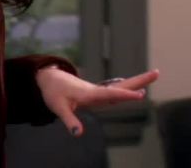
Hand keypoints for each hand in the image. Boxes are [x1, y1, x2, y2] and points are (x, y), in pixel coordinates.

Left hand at [35, 67, 159, 136]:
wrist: (49, 79)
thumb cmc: (54, 93)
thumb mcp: (58, 108)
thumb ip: (69, 120)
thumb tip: (78, 134)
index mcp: (88, 94)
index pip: (109, 94)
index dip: (123, 95)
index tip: (141, 94)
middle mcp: (96, 90)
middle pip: (121, 85)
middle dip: (139, 80)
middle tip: (157, 73)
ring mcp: (98, 90)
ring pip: (120, 86)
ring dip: (137, 82)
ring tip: (154, 75)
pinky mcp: (98, 92)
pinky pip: (116, 90)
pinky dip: (128, 88)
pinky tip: (138, 89)